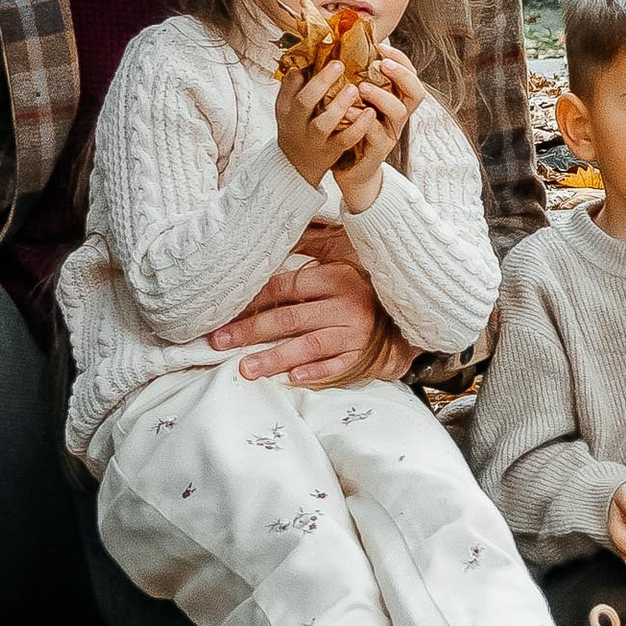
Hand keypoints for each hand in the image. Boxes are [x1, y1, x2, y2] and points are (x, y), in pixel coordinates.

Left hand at [212, 236, 387, 387]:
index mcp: (335, 279)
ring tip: (246, 368)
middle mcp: (345, 305)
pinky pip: (336, 365)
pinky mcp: (363, 356)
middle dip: (252, 331)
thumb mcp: (339, 266)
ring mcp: (354, 333)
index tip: (227, 312)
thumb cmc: (361, 291)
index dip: (254, 300)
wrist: (404, 318)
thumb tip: (267, 249)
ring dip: (275, 357)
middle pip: (291, 318)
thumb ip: (308, 259)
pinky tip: (292, 377)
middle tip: (221, 341)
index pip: (286, 288)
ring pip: (309, 345)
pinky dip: (315, 372)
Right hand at [276, 53, 372, 189]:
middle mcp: (296, 123)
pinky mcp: (330, 151)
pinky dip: (357, 127)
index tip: (320, 49)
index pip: (289, 85)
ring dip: (339, 105)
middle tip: (339, 64)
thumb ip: (296, 84)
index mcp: (286, 107)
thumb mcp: (289, 107)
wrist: (295, 167)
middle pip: (304, 102)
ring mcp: (313, 139)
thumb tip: (309, 51)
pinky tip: (370, 113)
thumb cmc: (297, 127)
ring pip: (323, 123)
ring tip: (353, 88)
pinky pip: (344, 140)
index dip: (301, 68)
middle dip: (321, 83)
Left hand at [328, 58, 412, 211]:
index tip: (382, 47)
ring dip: (382, 96)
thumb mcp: (358, 101)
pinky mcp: (379, 149)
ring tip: (361, 87)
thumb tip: (343, 45)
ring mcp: (391, 132)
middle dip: (402, 74)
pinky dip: (362, 120)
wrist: (350, 167)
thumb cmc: (352, 128)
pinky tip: (346, 110)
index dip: (401, 59)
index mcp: (396, 99)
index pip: (410, 74)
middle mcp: (399, 115)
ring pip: (399, 112)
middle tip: (382, 64)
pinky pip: (376, 133)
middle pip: (416, 92)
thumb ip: (358, 79)